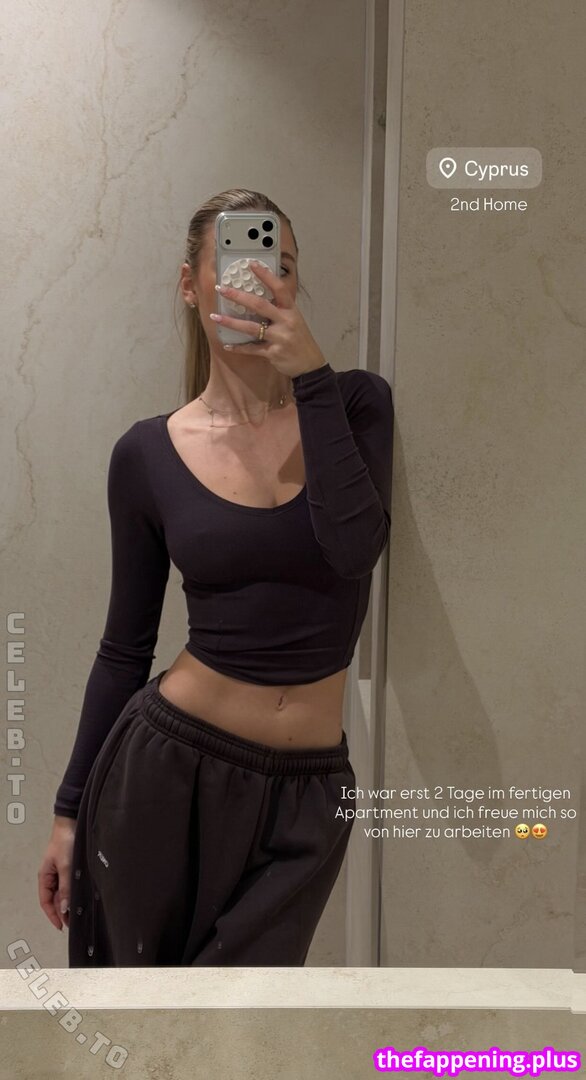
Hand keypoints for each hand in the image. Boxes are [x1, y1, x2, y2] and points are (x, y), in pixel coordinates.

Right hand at [38, 816, 76, 931]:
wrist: (72, 823)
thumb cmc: (65, 842)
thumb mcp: (66, 866)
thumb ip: (65, 887)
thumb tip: (65, 907)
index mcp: (45, 876)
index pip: (46, 901)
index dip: (52, 914)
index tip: (61, 926)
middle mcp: (52, 876)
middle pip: (55, 898)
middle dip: (62, 911)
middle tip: (73, 922)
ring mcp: (61, 871)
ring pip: (63, 892)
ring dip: (69, 902)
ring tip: (78, 913)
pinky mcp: (70, 867)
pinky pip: (70, 884)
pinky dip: (74, 892)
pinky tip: (81, 897)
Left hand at [210, 260, 327, 378]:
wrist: (310, 364)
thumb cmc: (300, 340)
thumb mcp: (294, 321)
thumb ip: (279, 311)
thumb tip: (256, 300)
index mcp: (291, 310)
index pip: (279, 288)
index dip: (265, 275)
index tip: (251, 264)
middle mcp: (286, 321)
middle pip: (259, 305)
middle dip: (238, 296)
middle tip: (221, 289)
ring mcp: (279, 337)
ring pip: (251, 328)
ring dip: (231, 322)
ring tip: (215, 317)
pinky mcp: (273, 352)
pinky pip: (252, 349)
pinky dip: (239, 348)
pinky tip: (227, 345)